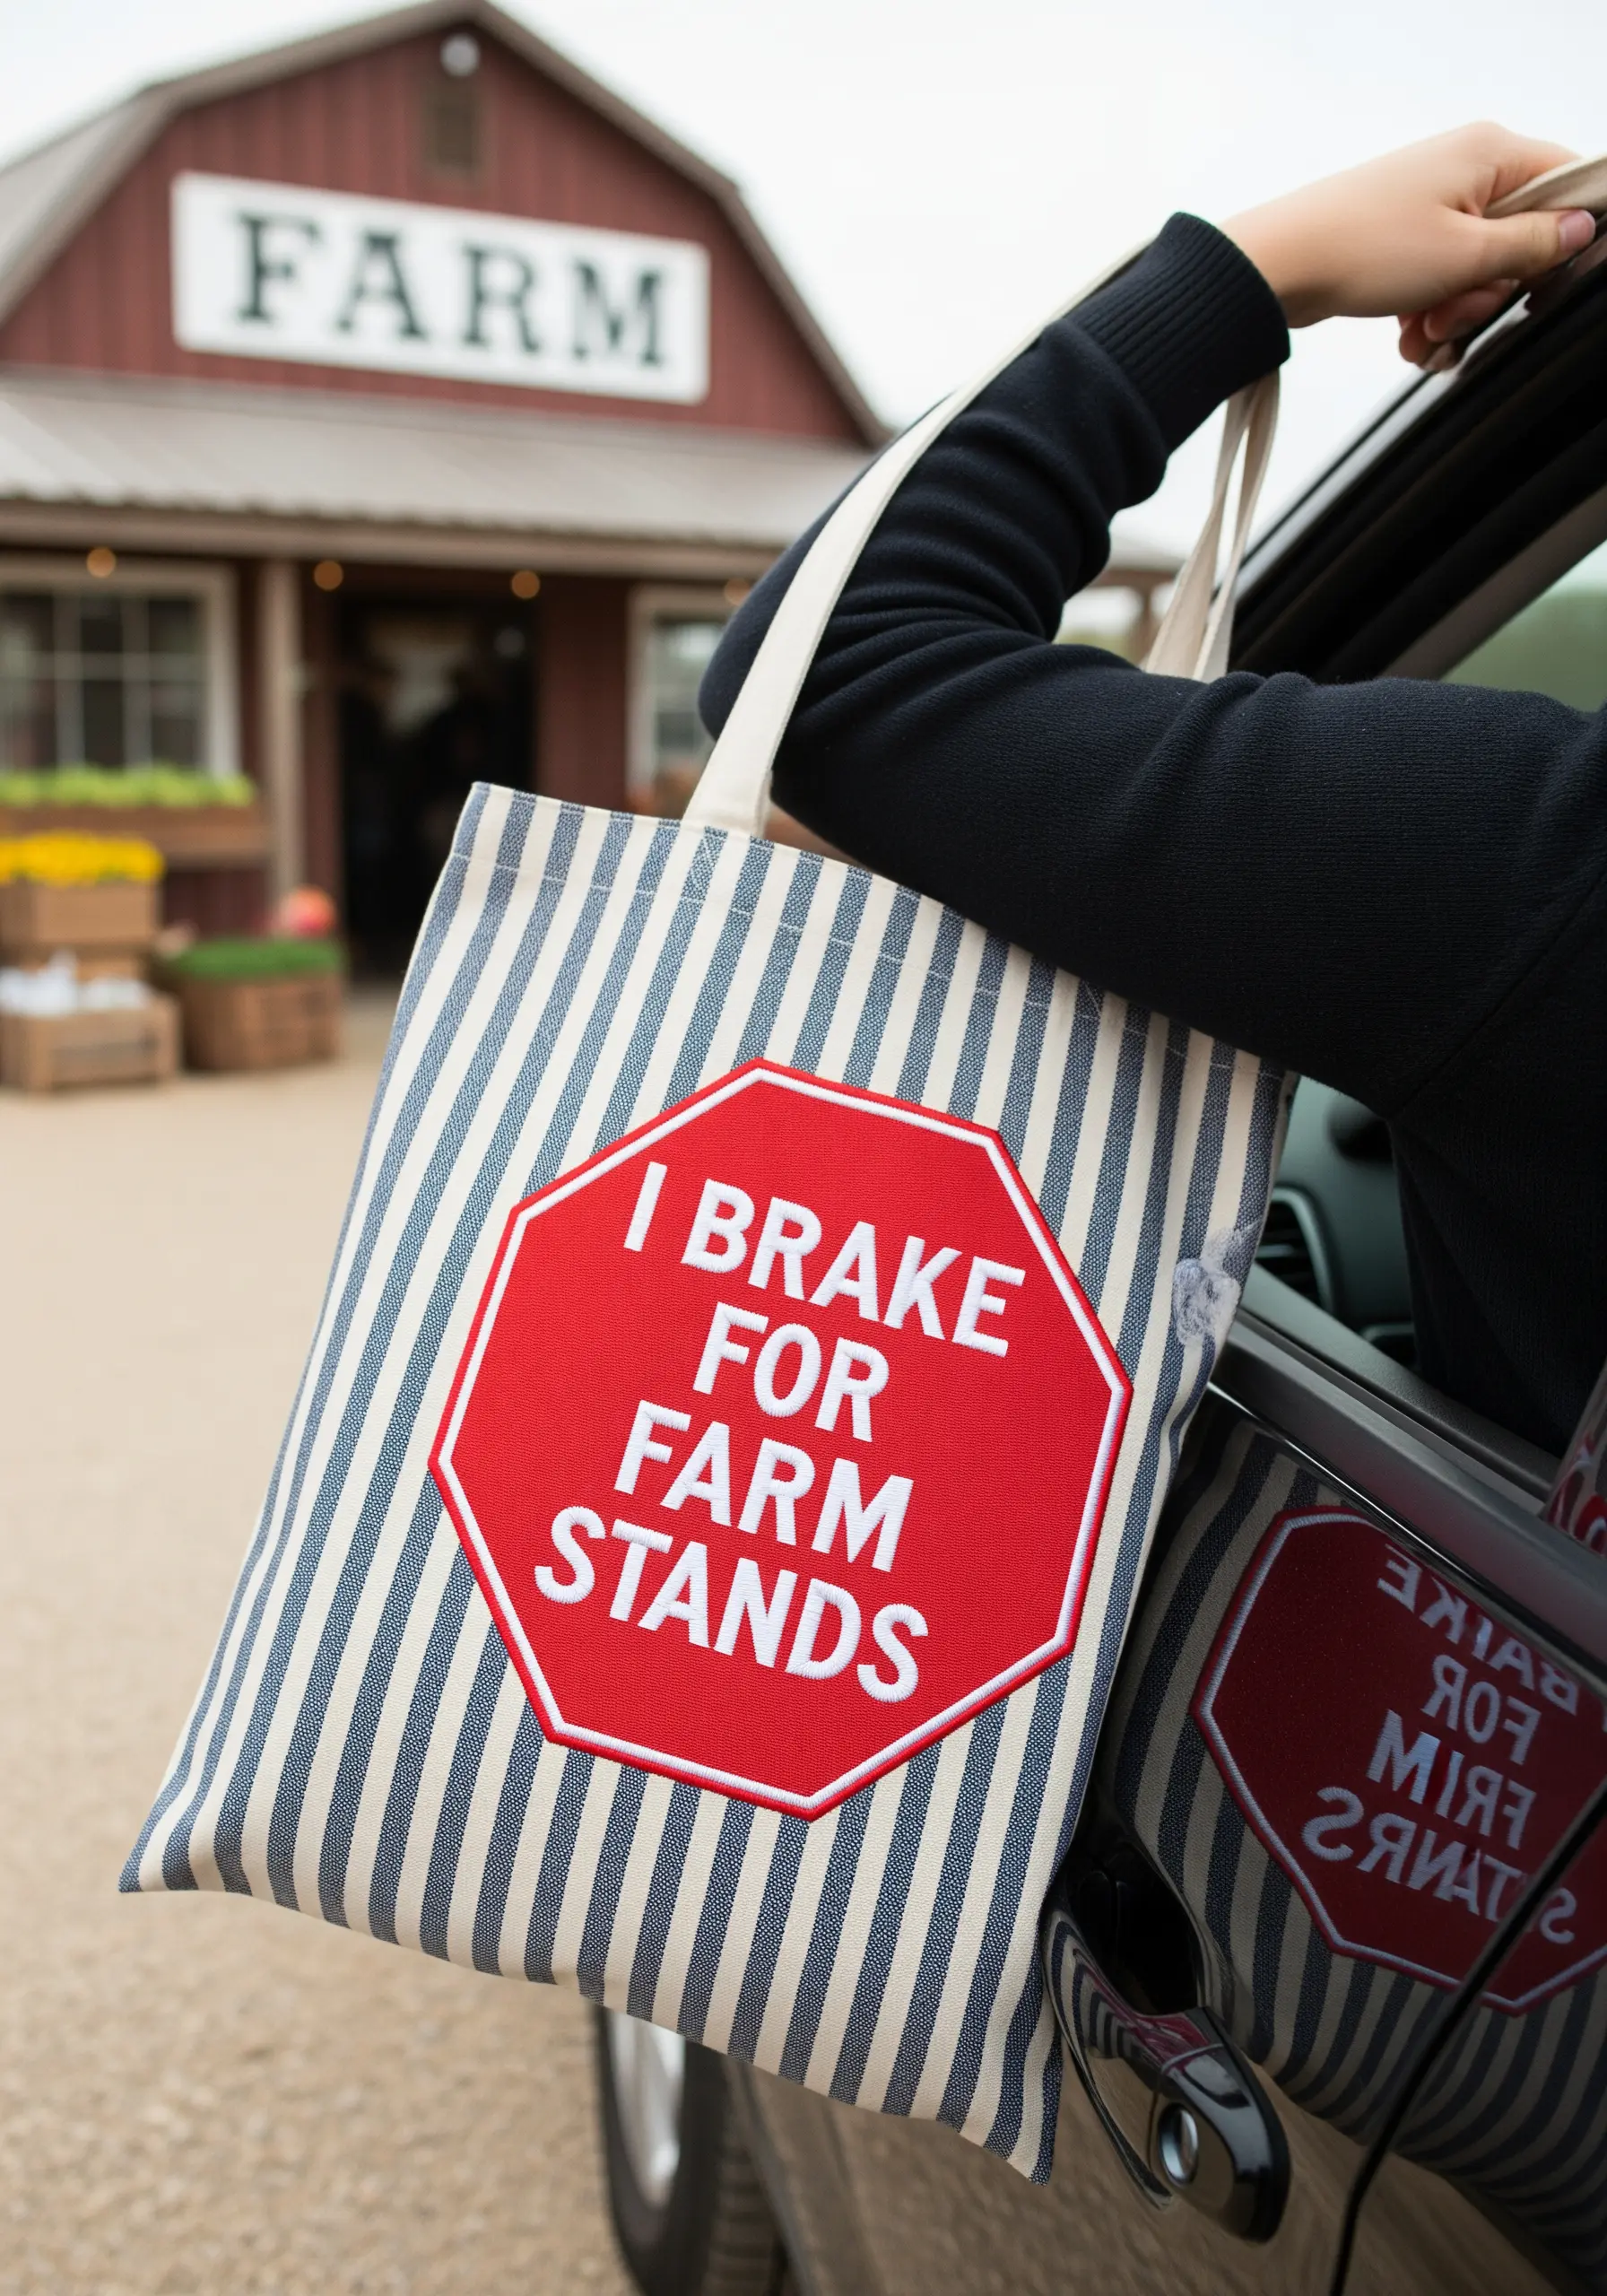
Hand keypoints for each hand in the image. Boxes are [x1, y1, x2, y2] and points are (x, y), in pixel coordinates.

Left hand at [1223, 125, 1595, 366]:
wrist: (1277, 268)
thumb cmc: (1364, 249)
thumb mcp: (1466, 256)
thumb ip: (1531, 245)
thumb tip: (1581, 229)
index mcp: (1490, 152)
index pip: (1567, 183)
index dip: (1564, 238)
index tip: (1541, 281)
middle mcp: (1464, 167)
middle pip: (1518, 237)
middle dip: (1491, 291)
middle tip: (1456, 313)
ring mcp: (1430, 202)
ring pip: (1476, 268)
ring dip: (1456, 313)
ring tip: (1422, 331)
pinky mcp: (1402, 237)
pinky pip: (1438, 280)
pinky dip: (1427, 314)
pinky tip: (1407, 339)